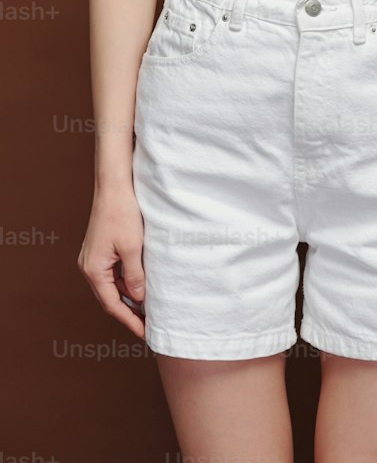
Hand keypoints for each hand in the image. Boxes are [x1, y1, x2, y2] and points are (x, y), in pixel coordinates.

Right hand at [78, 185, 146, 338]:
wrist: (114, 185)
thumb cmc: (122, 213)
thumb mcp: (133, 248)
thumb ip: (135, 276)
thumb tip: (139, 299)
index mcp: (94, 270)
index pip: (112, 304)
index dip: (129, 320)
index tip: (144, 332)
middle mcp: (88, 266)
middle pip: (110, 297)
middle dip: (128, 312)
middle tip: (148, 324)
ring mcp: (92, 258)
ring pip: (112, 285)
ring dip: (128, 295)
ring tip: (148, 306)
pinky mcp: (99, 249)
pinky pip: (112, 272)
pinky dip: (126, 280)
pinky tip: (141, 282)